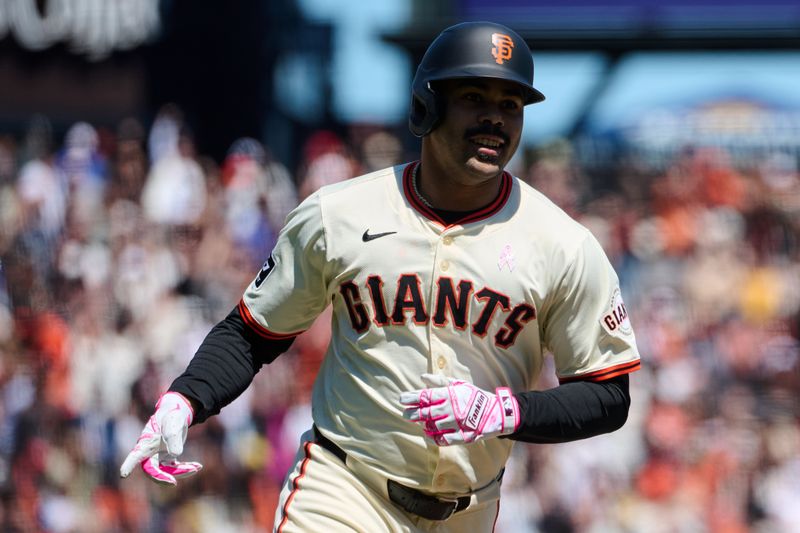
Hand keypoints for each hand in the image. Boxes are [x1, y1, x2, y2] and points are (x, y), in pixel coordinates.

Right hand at [120, 392, 202, 484]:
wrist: (176, 414)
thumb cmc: (170, 417)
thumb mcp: (172, 424)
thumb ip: (173, 438)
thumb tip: (176, 455)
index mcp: (146, 442)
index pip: (135, 454)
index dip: (129, 464)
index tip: (123, 474)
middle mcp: (150, 452)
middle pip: (151, 470)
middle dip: (161, 478)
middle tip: (173, 482)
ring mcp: (159, 456)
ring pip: (166, 471)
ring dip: (181, 472)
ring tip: (197, 467)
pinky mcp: (169, 458)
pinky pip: (176, 468)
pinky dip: (186, 468)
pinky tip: (198, 466)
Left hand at [400, 373, 519, 445]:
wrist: (496, 411)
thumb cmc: (474, 396)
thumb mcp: (459, 384)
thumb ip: (440, 381)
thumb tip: (422, 377)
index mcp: (450, 395)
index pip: (426, 396)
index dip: (412, 398)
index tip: (401, 399)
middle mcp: (451, 409)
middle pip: (426, 413)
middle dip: (412, 413)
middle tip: (404, 414)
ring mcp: (456, 424)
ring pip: (432, 426)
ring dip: (422, 425)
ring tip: (417, 423)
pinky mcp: (462, 436)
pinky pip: (443, 439)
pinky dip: (433, 437)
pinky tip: (427, 434)